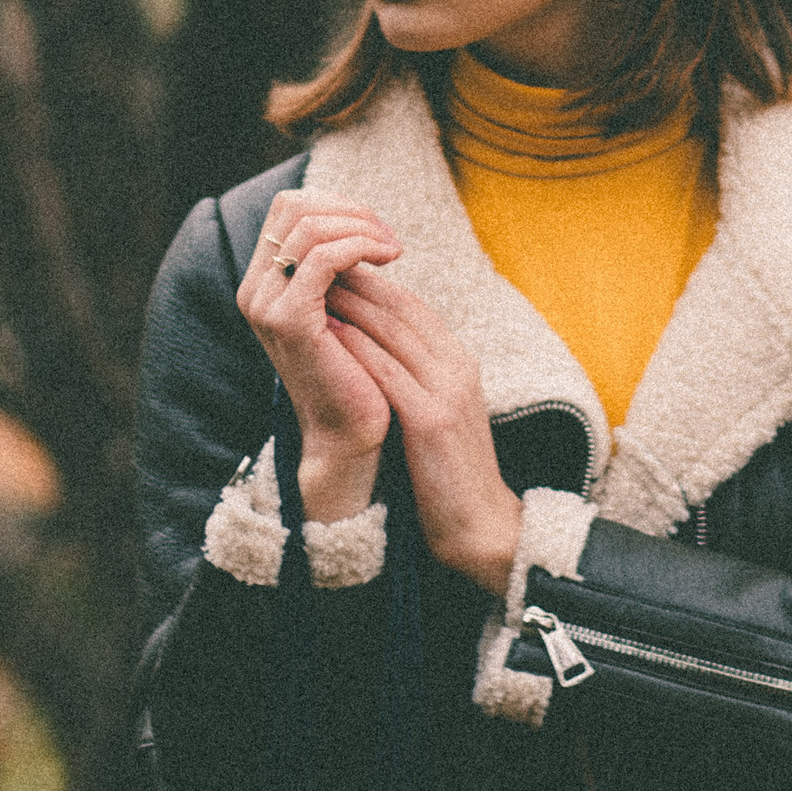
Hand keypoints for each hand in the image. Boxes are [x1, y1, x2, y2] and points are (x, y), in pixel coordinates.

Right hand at [237, 192, 399, 520]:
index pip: (289, 207)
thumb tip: (356, 217)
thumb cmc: (357, 371)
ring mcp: (266, 304)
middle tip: (389, 237)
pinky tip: (387, 260)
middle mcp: (255, 289)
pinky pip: (320, 259)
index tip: (377, 229)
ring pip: (309, 228)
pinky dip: (358, 248)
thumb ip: (336, 266)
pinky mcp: (288, 321)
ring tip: (393, 250)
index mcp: (264, 281)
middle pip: (294, 207)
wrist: (351, 432)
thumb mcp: (342, 308)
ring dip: (361, 229)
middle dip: (350, 212)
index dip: (337, 205)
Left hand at [323, 268, 523, 599]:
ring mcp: (448, 392)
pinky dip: (356, 348)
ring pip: (393, 331)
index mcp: (459, 363)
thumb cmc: (449, 473)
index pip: (412, 306)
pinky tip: (326, 333)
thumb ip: (414, 377)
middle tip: (312, 264)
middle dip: (356, 282)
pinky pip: (388, 373)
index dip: (371, 283)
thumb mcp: (436, 412)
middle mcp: (457, 368)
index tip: (331, 271)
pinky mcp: (433, 422)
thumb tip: (372, 349)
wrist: (480, 526)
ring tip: (311, 286)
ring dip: (350, 304)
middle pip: (402, 309)